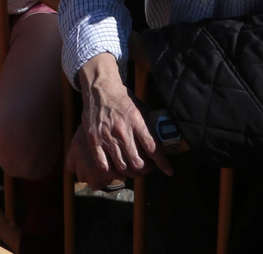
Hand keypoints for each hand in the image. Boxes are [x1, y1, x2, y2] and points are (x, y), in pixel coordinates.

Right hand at [71, 54, 167, 187]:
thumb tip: (164, 137)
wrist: (99, 88)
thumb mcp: (140, 107)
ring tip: (135, 171)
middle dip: (146, 170)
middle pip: (137, 162)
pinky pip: (104, 166)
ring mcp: (106, 137)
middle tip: (148, 168)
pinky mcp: (94, 141)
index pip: (152, 147)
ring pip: (122, 167)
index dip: (162, 162)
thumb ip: (149, 123)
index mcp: (136, 120)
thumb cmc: (122, 98)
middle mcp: (122, 130)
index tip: (169, 171)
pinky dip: (113, 174)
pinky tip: (119, 173)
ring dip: (131, 174)